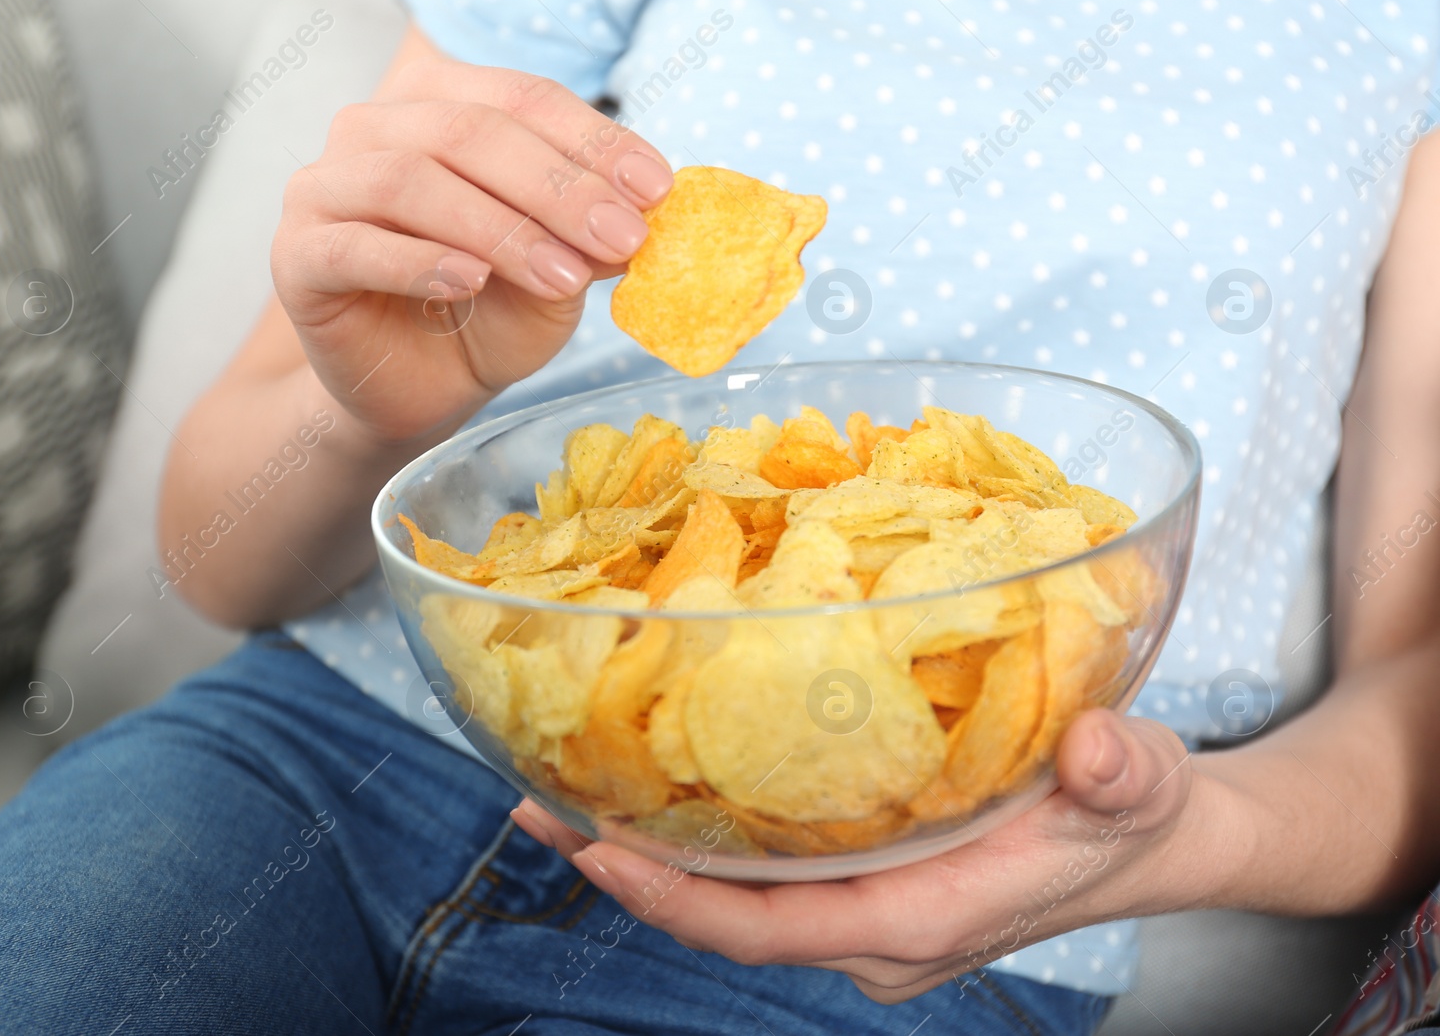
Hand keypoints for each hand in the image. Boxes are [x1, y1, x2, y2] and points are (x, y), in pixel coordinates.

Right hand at [270, 56, 672, 447]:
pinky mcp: (298, 254)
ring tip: (563, 276)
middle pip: (470, 131)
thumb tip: (646, 209)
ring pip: (413, 179)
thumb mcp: (557, 270)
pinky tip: (471, 284)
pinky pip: (357, 244)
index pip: (522, 98)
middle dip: (558, 187)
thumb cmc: (486, 316)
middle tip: (621, 237)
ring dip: (500, 228)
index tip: (656, 190)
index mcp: (440, 105)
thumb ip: (588, 232)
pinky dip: (421, 260)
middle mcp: (374, 129)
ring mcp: (324, 187)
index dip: (593, 140)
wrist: (420, 391)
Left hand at [512, 709, 1218, 1003]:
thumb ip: (1126, 775)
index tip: (597, 850)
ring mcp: (858, 909)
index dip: (677, 903)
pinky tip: (649, 779)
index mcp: (915, 921)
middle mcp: (869, 930)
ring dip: (644, 848)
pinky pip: (755, 868)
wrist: (1149, 837)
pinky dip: (693, 832)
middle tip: (536, 801)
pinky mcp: (858, 879)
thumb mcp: (1141, 788)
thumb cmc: (1136, 816)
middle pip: (723, 915)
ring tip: (557, 788)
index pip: (768, 932)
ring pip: (729, 894)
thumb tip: (1100, 752)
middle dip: (626, 867)